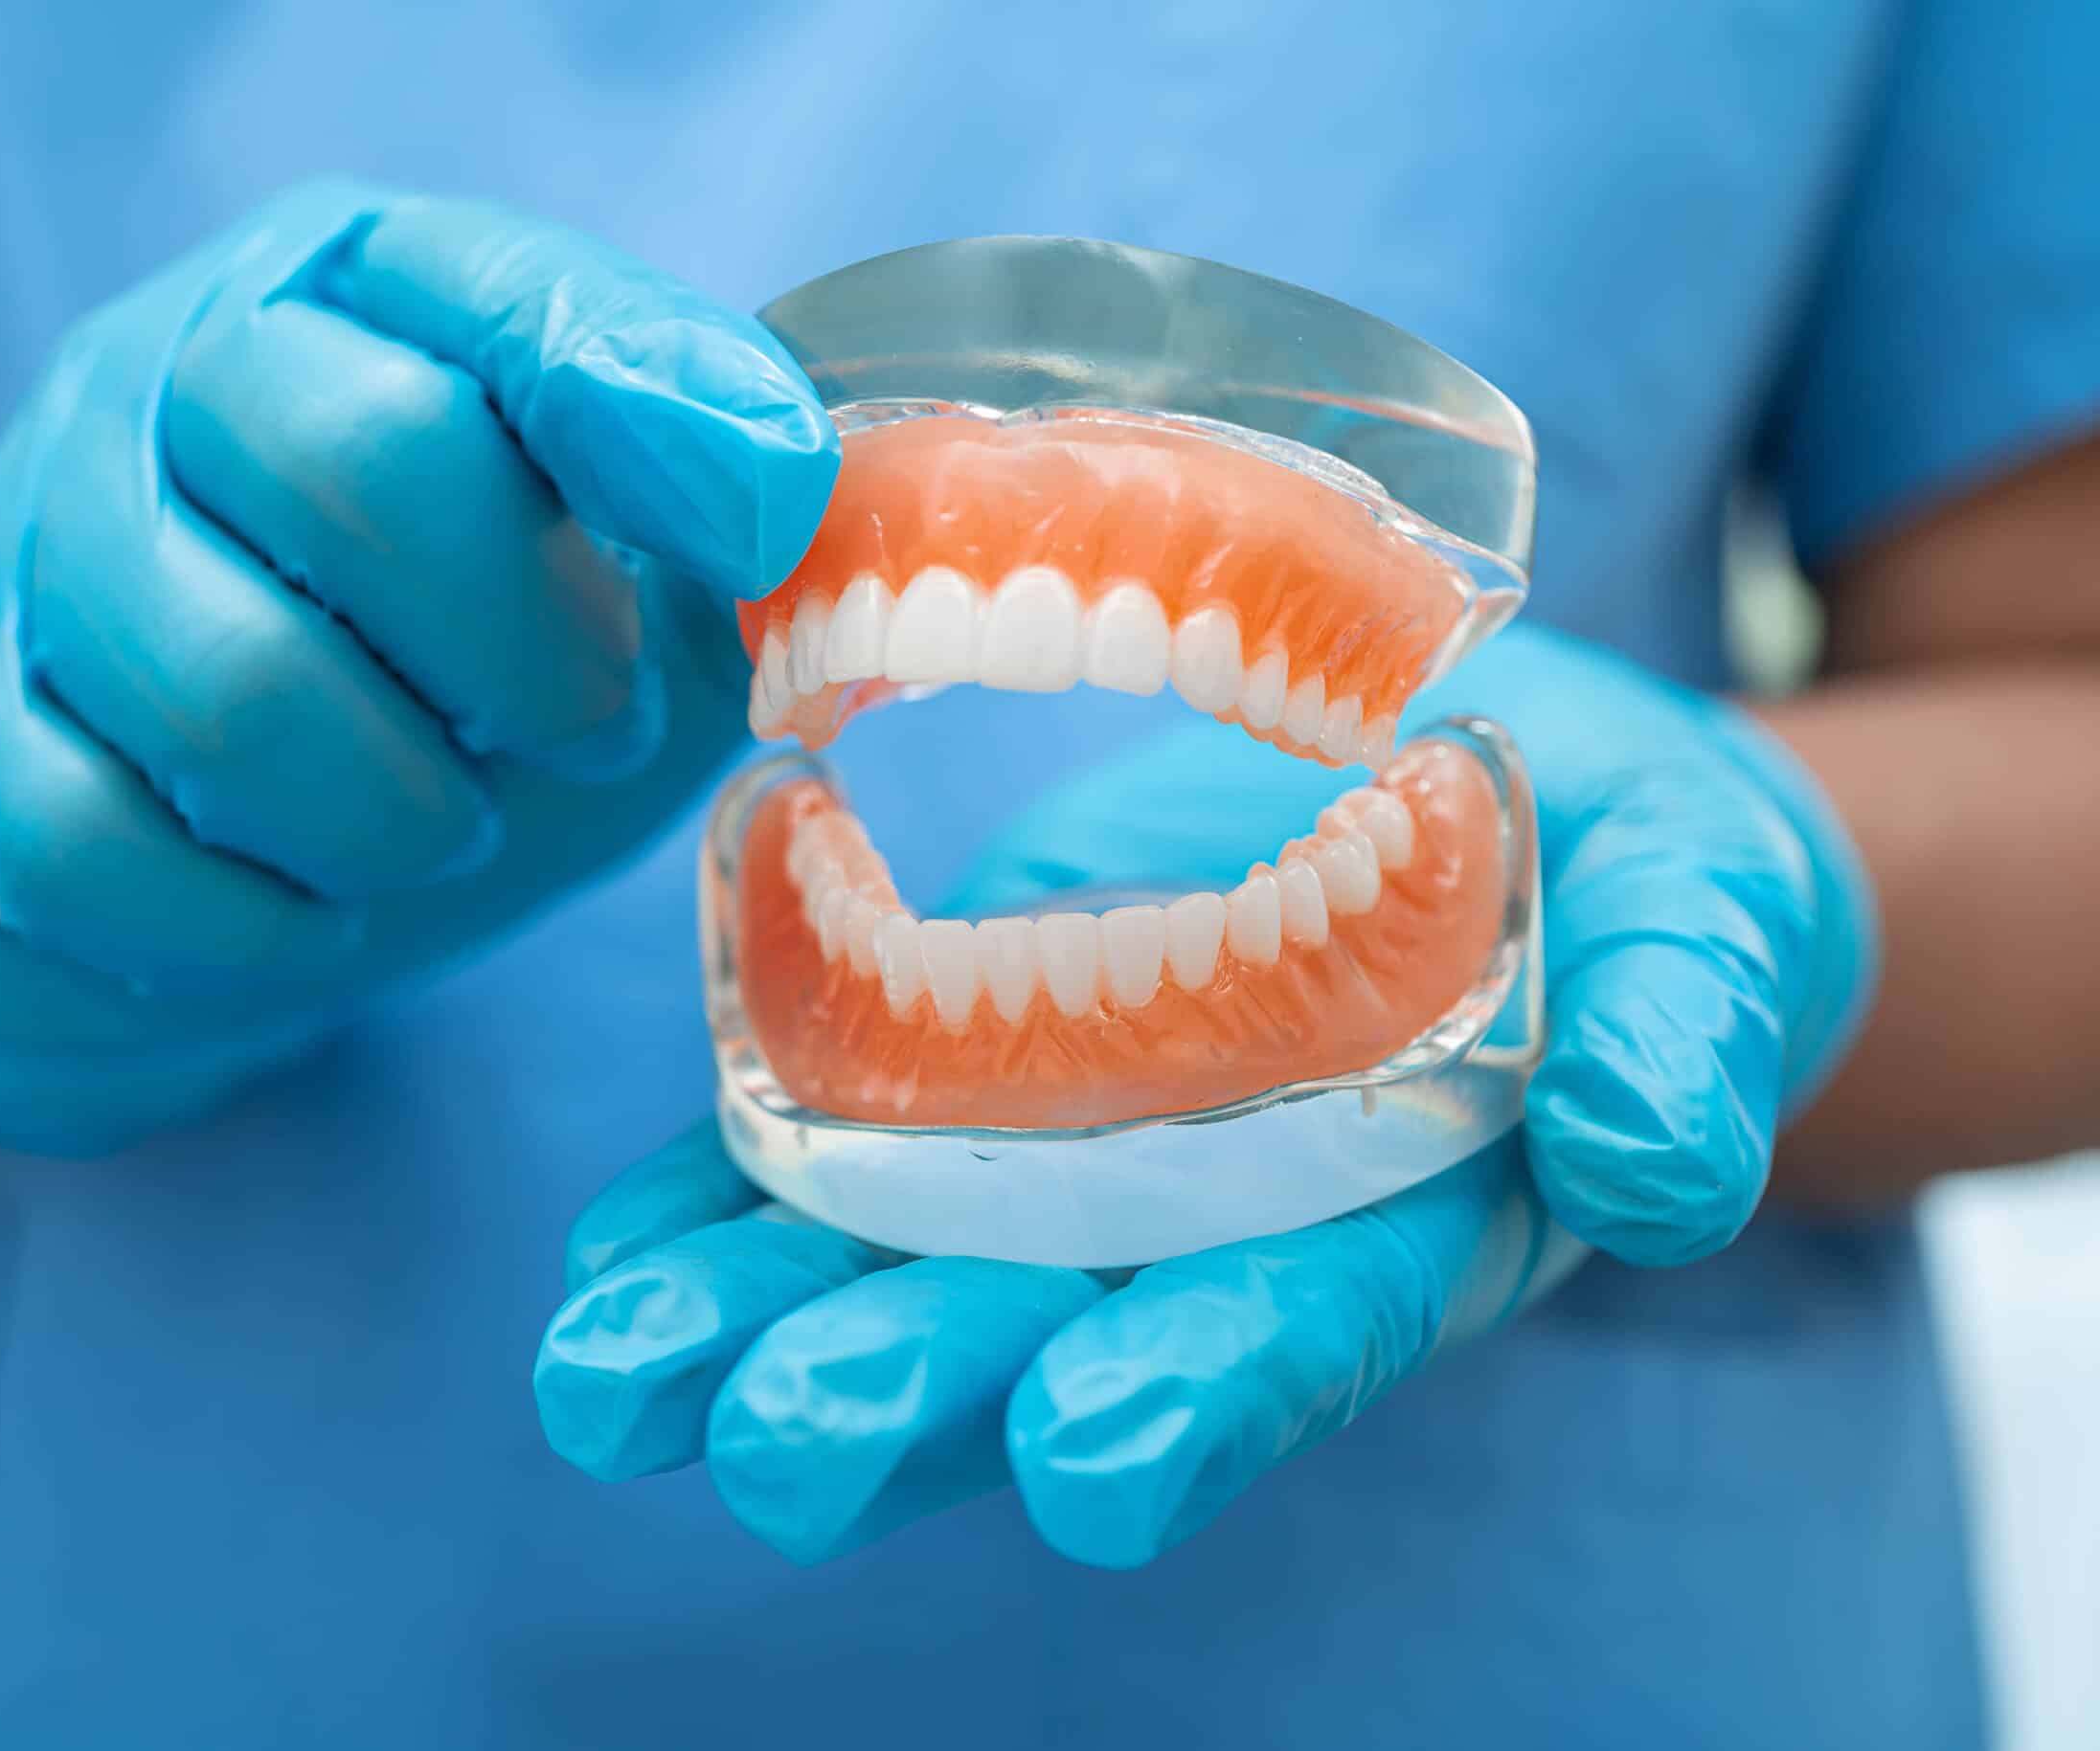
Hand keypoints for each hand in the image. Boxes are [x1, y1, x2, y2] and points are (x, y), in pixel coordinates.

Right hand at [0, 179, 836, 1151]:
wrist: (161, 826)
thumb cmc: (427, 689)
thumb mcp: (613, 588)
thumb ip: (712, 533)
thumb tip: (800, 505)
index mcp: (358, 297)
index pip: (503, 295)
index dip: (650, 406)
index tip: (762, 526)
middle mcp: (169, 372)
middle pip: (353, 455)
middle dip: (523, 651)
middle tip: (577, 732)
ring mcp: (27, 544)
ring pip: (223, 681)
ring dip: (389, 813)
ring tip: (434, 830)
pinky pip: (84, 844)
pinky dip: (243, 923)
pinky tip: (302, 912)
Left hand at [532, 626, 1878, 1565]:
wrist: (1510, 788)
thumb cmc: (1642, 884)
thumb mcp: (1710, 927)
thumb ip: (1687, 1040)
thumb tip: (1653, 1164)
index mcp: (1401, 1224)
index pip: (1301, 1329)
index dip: (1204, 1394)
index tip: (1090, 1461)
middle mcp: (1216, 1225)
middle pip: (1060, 1329)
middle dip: (921, 1391)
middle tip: (773, 1448)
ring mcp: (1084, 1150)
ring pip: (910, 1257)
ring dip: (760, 1317)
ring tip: (607, 1378)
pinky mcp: (987, 1055)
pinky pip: (842, 1132)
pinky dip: (727, 1195)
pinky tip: (611, 1255)